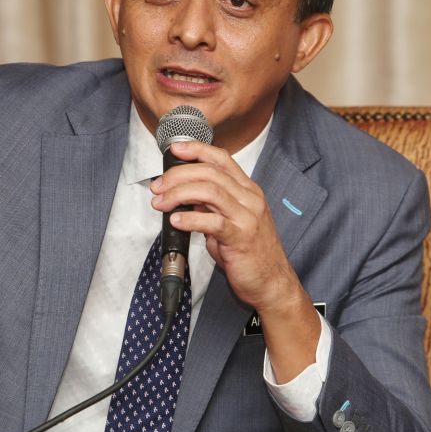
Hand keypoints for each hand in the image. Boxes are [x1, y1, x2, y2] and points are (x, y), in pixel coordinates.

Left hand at [150, 141, 319, 380]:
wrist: (272, 282)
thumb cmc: (250, 252)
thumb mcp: (230, 221)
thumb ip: (211, 206)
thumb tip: (183, 196)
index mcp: (247, 190)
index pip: (221, 158)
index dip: (196, 149)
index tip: (175, 149)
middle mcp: (249, 198)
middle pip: (209, 172)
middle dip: (177, 175)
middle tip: (158, 187)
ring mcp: (247, 217)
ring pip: (209, 191)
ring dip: (178, 194)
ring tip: (161, 203)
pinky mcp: (241, 238)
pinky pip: (212, 221)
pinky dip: (189, 219)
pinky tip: (176, 221)